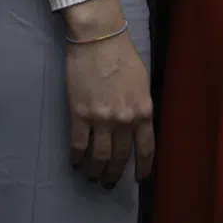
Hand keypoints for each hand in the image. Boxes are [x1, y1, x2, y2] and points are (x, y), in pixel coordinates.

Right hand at [61, 0, 153, 186]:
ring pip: (99, 157)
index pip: (146, 149)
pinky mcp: (78, 115)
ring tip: (92, 176)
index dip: (143, 168)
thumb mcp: (143, 84)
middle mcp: (124, 119)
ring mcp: (100, 119)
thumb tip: (138, 128)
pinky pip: (78, 145)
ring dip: (95, 171)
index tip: (139, 179)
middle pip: (120, 157)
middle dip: (115, 174)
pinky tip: (75, 163)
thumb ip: (141, 107)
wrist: (99, 40)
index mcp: (144, 111)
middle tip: (109, 183)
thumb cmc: (124, 58)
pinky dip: (76, 158)